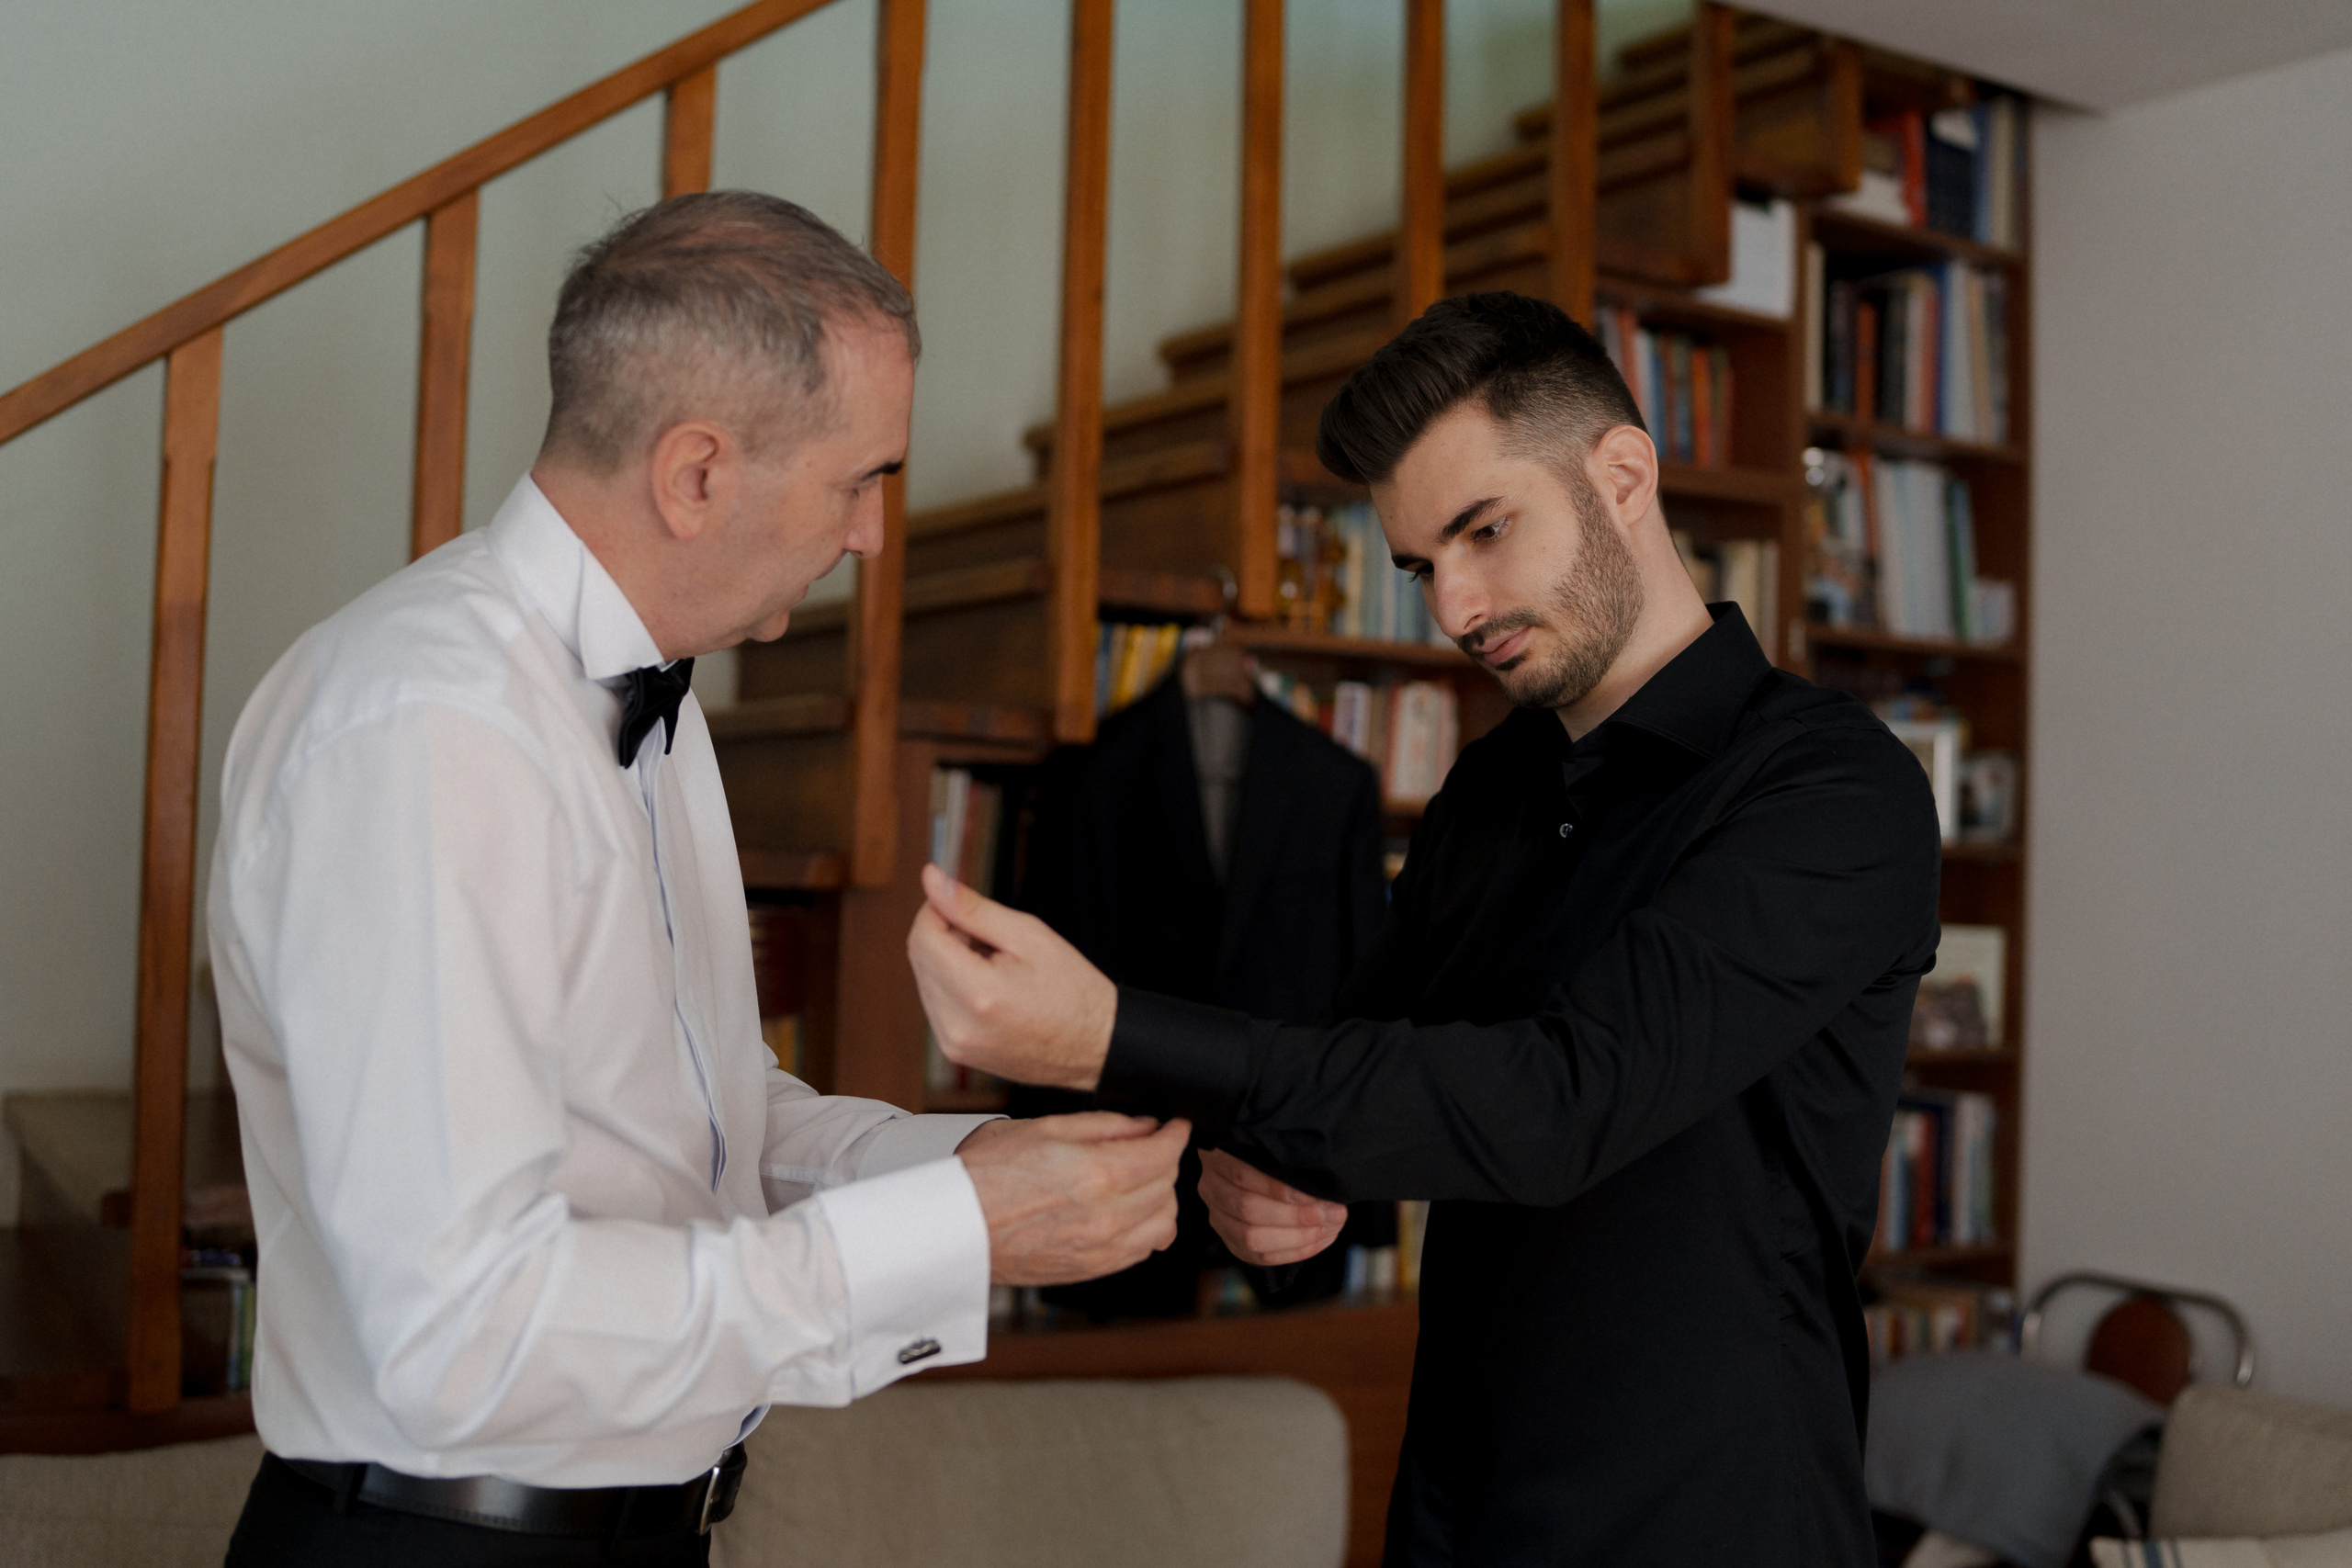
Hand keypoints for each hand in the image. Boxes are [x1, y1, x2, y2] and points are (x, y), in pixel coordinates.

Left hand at [907, 863, 1116, 1091]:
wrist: (1096, 1045)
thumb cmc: (1071, 989)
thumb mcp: (1027, 935)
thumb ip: (971, 908)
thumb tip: (931, 878)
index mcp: (977, 993)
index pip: (923, 937)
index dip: (935, 910)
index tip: (958, 901)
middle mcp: (957, 1025)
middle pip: (919, 958)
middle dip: (943, 934)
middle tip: (987, 932)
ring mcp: (954, 1044)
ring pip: (925, 980)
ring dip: (947, 961)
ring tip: (994, 963)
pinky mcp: (956, 1051)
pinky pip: (936, 1005)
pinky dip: (953, 986)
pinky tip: (989, 986)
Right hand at [958, 1112, 1188, 1285]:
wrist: (956, 1229)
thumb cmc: (985, 1176)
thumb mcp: (1043, 1128)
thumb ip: (1103, 1125)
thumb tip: (1144, 1125)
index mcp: (1098, 1174)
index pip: (1165, 1153)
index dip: (1176, 1133)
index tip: (1174, 1126)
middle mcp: (1108, 1216)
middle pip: (1168, 1184)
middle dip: (1165, 1159)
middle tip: (1148, 1145)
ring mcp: (1103, 1248)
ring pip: (1165, 1221)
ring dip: (1160, 1196)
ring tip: (1140, 1179)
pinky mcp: (1093, 1269)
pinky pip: (1143, 1249)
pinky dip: (1146, 1227)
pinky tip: (1126, 1211)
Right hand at [1198, 1149, 1346, 1266]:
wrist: (1252, 1163)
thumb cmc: (1271, 1150)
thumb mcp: (1271, 1142)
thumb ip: (1285, 1153)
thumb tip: (1320, 1177)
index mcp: (1218, 1158)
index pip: (1243, 1176)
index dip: (1281, 1188)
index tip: (1320, 1194)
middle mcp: (1211, 1189)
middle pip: (1249, 1211)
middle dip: (1298, 1216)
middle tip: (1335, 1214)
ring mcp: (1218, 1219)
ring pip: (1252, 1239)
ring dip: (1299, 1238)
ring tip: (1331, 1228)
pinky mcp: (1232, 1241)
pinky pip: (1260, 1256)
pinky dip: (1294, 1252)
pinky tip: (1320, 1241)